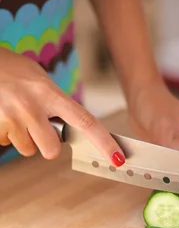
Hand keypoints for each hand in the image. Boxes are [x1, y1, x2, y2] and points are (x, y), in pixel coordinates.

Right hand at [0, 48, 124, 165]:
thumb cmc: (9, 69)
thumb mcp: (38, 78)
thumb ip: (55, 101)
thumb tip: (72, 125)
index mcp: (49, 92)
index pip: (85, 121)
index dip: (104, 142)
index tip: (118, 158)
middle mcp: (32, 107)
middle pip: (51, 150)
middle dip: (46, 145)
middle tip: (36, 127)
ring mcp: (11, 118)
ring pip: (27, 150)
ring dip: (22, 138)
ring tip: (12, 113)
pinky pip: (7, 143)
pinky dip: (5, 134)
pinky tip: (1, 115)